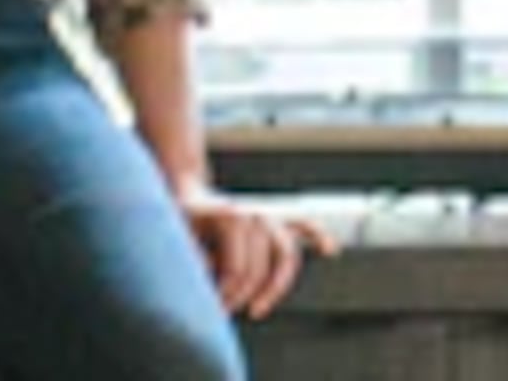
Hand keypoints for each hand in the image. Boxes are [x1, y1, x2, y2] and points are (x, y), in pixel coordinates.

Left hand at [181, 190, 334, 318]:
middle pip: (261, 269)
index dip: (226, 295)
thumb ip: (195, 261)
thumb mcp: (179, 241)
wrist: (186, 195)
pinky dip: (316, 235)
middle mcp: (255, 214)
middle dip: (242, 296)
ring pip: (286, 255)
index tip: (212, 307)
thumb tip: (210, 283)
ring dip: (275, 286)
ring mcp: (268, 215)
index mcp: (232, 219)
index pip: (239, 270)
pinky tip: (328, 249)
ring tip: (258, 309)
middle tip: (223, 312)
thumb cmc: (181, 222)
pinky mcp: (275, 218)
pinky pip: (302, 225)